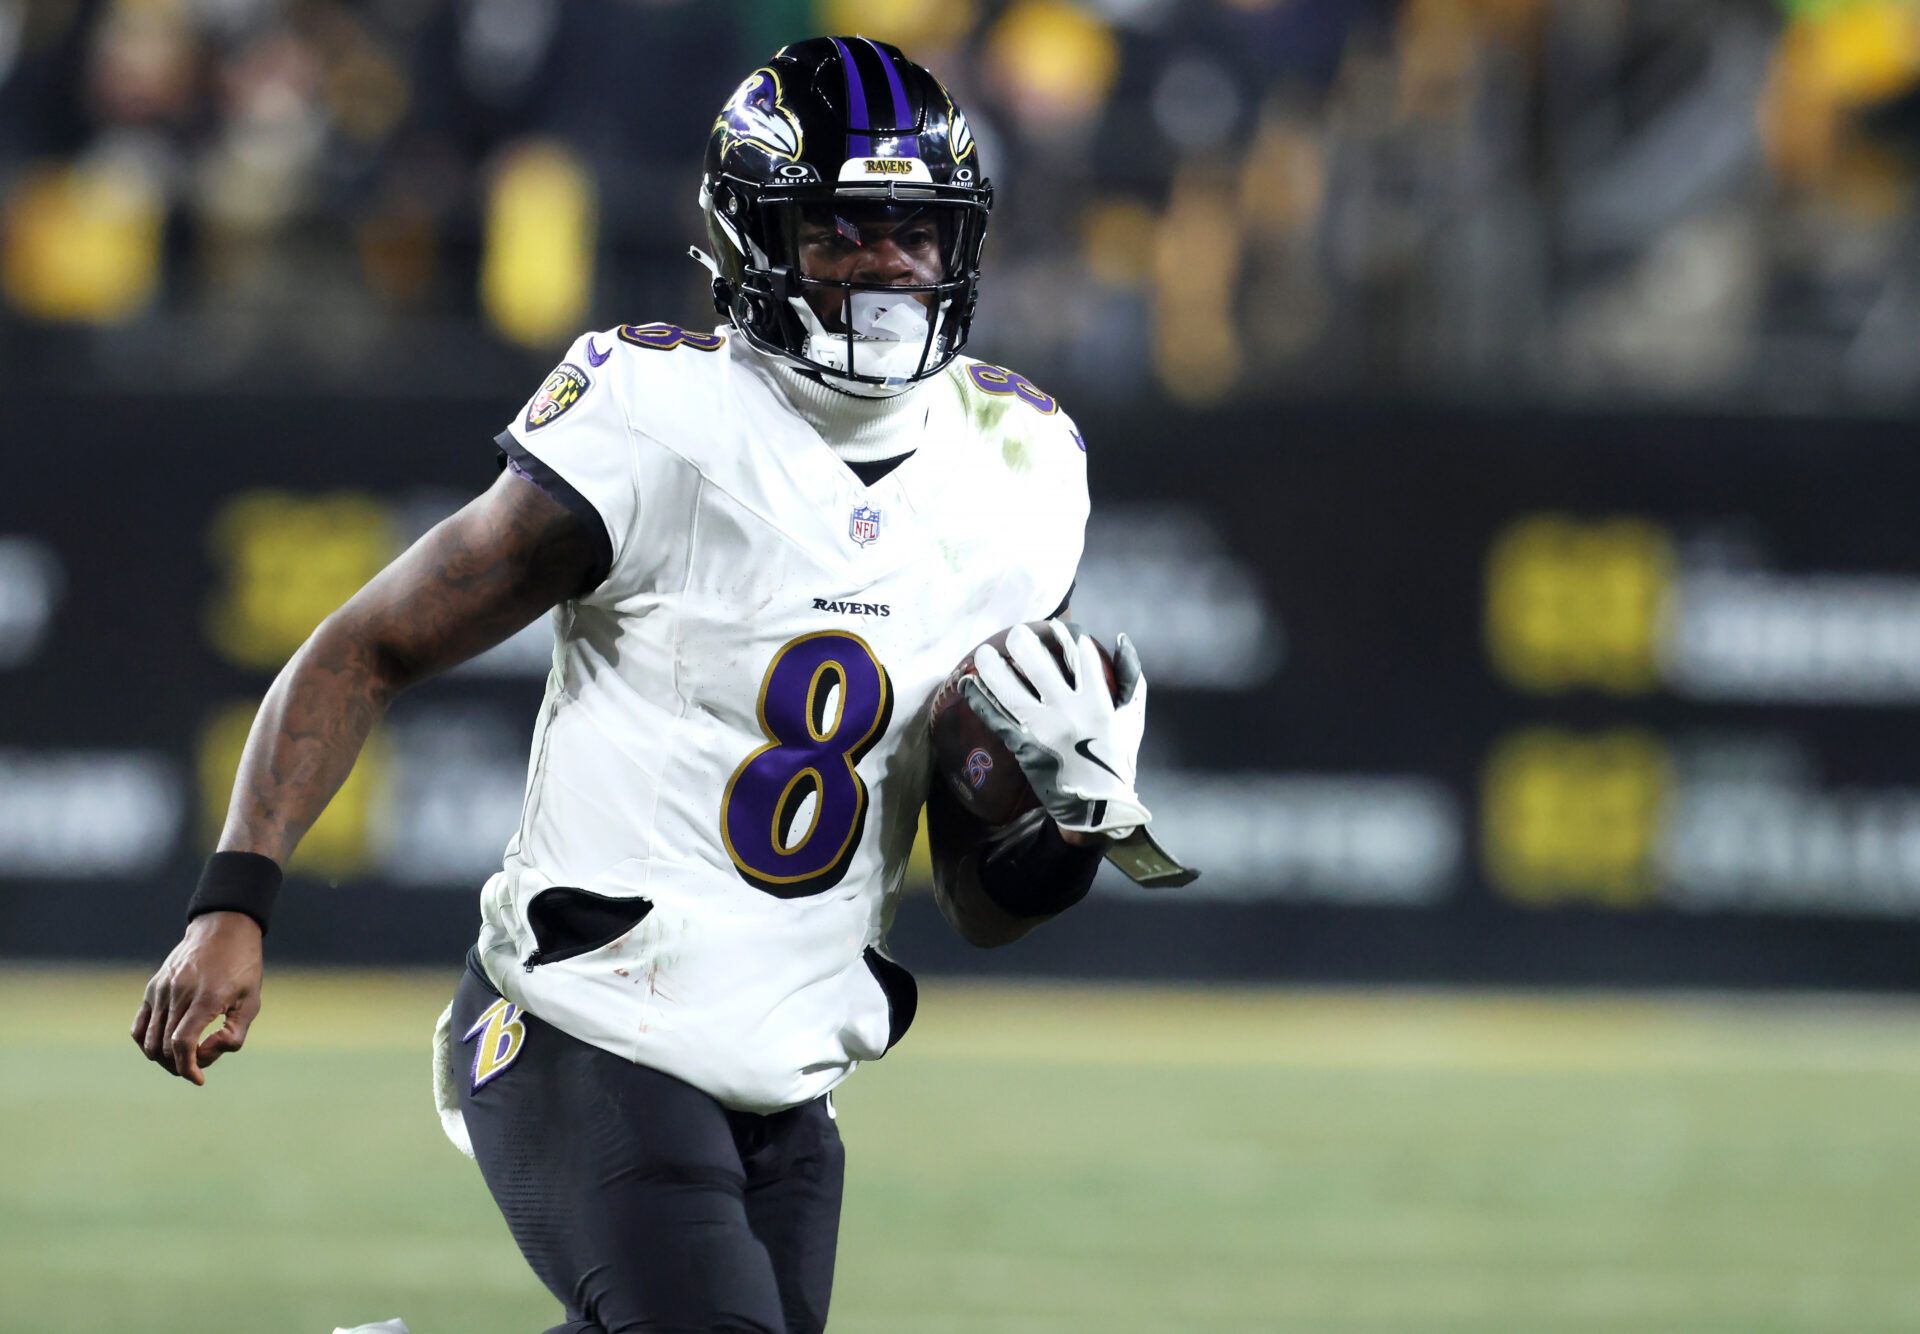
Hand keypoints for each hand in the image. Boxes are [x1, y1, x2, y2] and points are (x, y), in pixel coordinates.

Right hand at [131, 912, 263, 1085]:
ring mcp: (161, 990)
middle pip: (165, 1047)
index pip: (182, 1043)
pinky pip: (139, 1026)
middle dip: (180, 1066)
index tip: (198, 1079)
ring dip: (163, 1059)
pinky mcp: (152, 988)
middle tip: (198, 1067)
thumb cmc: (243, 968)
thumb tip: (204, 1055)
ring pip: (149, 1041)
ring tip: (183, 1060)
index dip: (188, 1068)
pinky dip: (147, 1044)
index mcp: (206, 997)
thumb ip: (234, 1035)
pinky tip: (164, 1048)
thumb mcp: (252, 1001)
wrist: (223, 930)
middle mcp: (178, 994)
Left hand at [960, 621, 1150, 838]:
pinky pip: (996, 718)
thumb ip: (1130, 677)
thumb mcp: (1133, 717)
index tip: (1057, 626)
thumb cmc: (1117, 757)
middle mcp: (1068, 712)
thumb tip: (1121, 639)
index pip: (1082, 658)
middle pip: (1040, 668)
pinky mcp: (1023, 746)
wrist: (1097, 805)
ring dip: (993, 667)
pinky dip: (980, 699)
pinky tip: (967, 683)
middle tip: (1017, 631)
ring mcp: (1042, 730)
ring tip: (983, 651)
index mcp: (1097, 703)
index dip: (1067, 637)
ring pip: (1011, 690)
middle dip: (1025, 643)